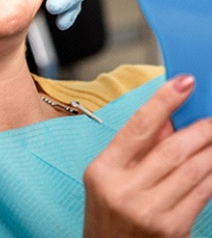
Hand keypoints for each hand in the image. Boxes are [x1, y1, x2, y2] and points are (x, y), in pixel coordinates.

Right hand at [83, 75, 211, 236]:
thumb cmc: (107, 212)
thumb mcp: (109, 175)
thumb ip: (137, 145)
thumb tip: (169, 117)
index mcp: (103, 170)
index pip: (138, 126)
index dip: (163, 101)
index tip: (184, 82)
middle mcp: (124, 191)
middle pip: (172, 149)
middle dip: (200, 128)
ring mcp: (150, 212)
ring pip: (193, 170)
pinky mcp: (172, 229)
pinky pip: (203, 193)